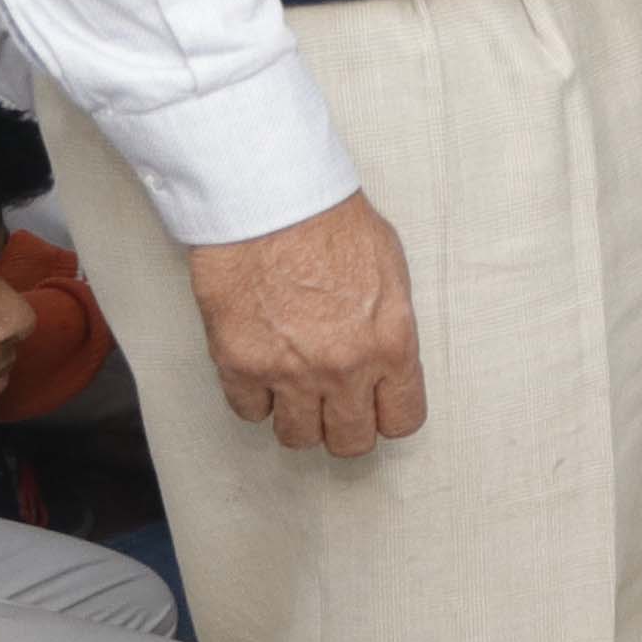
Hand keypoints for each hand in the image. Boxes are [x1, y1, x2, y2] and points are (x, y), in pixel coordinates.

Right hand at [185, 192, 425, 457]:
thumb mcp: (390, 270)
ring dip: (299, 418)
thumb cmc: (331, 222)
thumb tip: (388, 358)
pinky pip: (249, 413)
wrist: (270, 200)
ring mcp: (289, 372)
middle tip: (336, 405)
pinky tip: (262, 373)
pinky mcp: (240, 365)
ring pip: (298, 437)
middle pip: (350, 441)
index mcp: (391, 344)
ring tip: (297, 389)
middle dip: (345, 426)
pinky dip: (255, 399)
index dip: (389, 415)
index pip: (402, 419)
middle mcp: (343, 369)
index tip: (378, 406)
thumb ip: (390, 325)